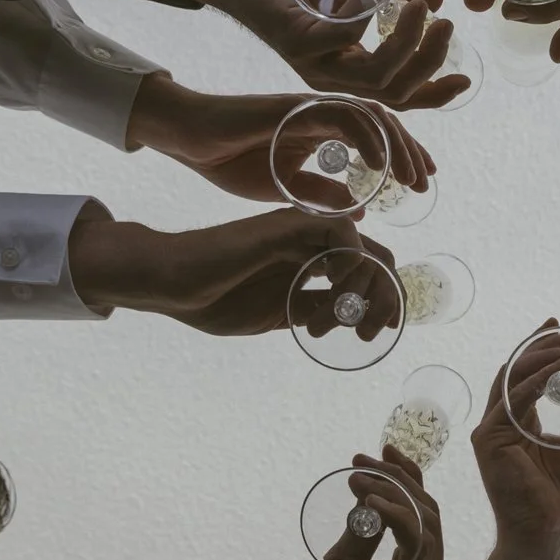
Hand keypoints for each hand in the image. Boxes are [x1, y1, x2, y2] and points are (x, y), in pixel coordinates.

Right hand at [68, 206, 398, 337]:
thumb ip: (313, 309)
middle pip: (379, 263)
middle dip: (385, 301)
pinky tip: (330, 289)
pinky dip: (352, 263)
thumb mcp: (279, 313)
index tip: (371, 334)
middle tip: (368, 332)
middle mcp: (314, 244)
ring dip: (367, 291)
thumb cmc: (215, 300)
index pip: (369, 274)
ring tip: (342, 319)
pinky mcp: (291, 225)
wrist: (174, 285)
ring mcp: (305, 233)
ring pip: (370, 251)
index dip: (382, 304)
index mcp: (312, 263)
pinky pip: (345, 233)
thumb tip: (348, 319)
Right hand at [124, 77, 434, 206]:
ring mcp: (312, 107)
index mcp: (324, 130)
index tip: (421, 181)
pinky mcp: (298, 107)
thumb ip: (321, 195)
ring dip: (397, 146)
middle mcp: (324, 114)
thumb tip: (361, 208)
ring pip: (372, 116)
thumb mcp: (285, 190)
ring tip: (411, 177)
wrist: (190, 139)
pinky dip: (367, 138)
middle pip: (384, 122)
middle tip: (425, 181)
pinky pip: (343, 116)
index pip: (377, 136)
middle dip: (410, 150)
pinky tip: (378, 164)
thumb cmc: (230, 161)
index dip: (404, 155)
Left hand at [184, 0, 469, 109]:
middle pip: (394, 92)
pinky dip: (368, 15)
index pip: (399, 96)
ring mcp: (313, 61)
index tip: (465, 79)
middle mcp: (331, 74)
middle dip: (428, 63)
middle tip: (446, 24)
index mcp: (347, 68)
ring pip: (374, 76)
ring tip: (419, 6)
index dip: (434, 94)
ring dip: (405, 44)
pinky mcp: (296, 38)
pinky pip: (343, 38)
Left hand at [271, 448, 449, 559]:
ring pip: (428, 523)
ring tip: (359, 479)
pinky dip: (396, 515)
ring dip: (394, 492)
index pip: (426, 515)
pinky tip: (369, 501)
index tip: (379, 450)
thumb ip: (362, 533)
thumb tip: (364, 496)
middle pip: (430, 513)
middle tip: (362, 459)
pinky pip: (417, 545)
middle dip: (398, 477)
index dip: (408, 477)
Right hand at [471, 318, 559, 559]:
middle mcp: (501, 422)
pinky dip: (536, 379)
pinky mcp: (489, 440)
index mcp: (520, 424)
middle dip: (544, 346)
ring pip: (512, 377)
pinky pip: (512, 399)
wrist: (547, 538)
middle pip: (516, 369)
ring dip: (544, 357)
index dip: (542, 347)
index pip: (526, 375)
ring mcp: (491, 430)